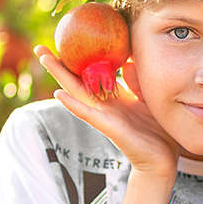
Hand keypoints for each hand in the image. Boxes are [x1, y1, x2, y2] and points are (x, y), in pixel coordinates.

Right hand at [35, 46, 179, 177]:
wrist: (163, 159)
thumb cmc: (157, 131)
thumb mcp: (149, 98)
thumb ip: (137, 82)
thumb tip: (128, 61)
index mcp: (113, 98)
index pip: (90, 76)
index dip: (76, 62)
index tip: (65, 44)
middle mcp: (104, 106)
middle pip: (76, 81)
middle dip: (57, 65)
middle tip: (39, 48)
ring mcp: (104, 117)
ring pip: (77, 93)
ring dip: (60, 76)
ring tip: (44, 59)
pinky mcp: (110, 129)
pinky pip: (90, 115)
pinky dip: (74, 105)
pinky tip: (59, 95)